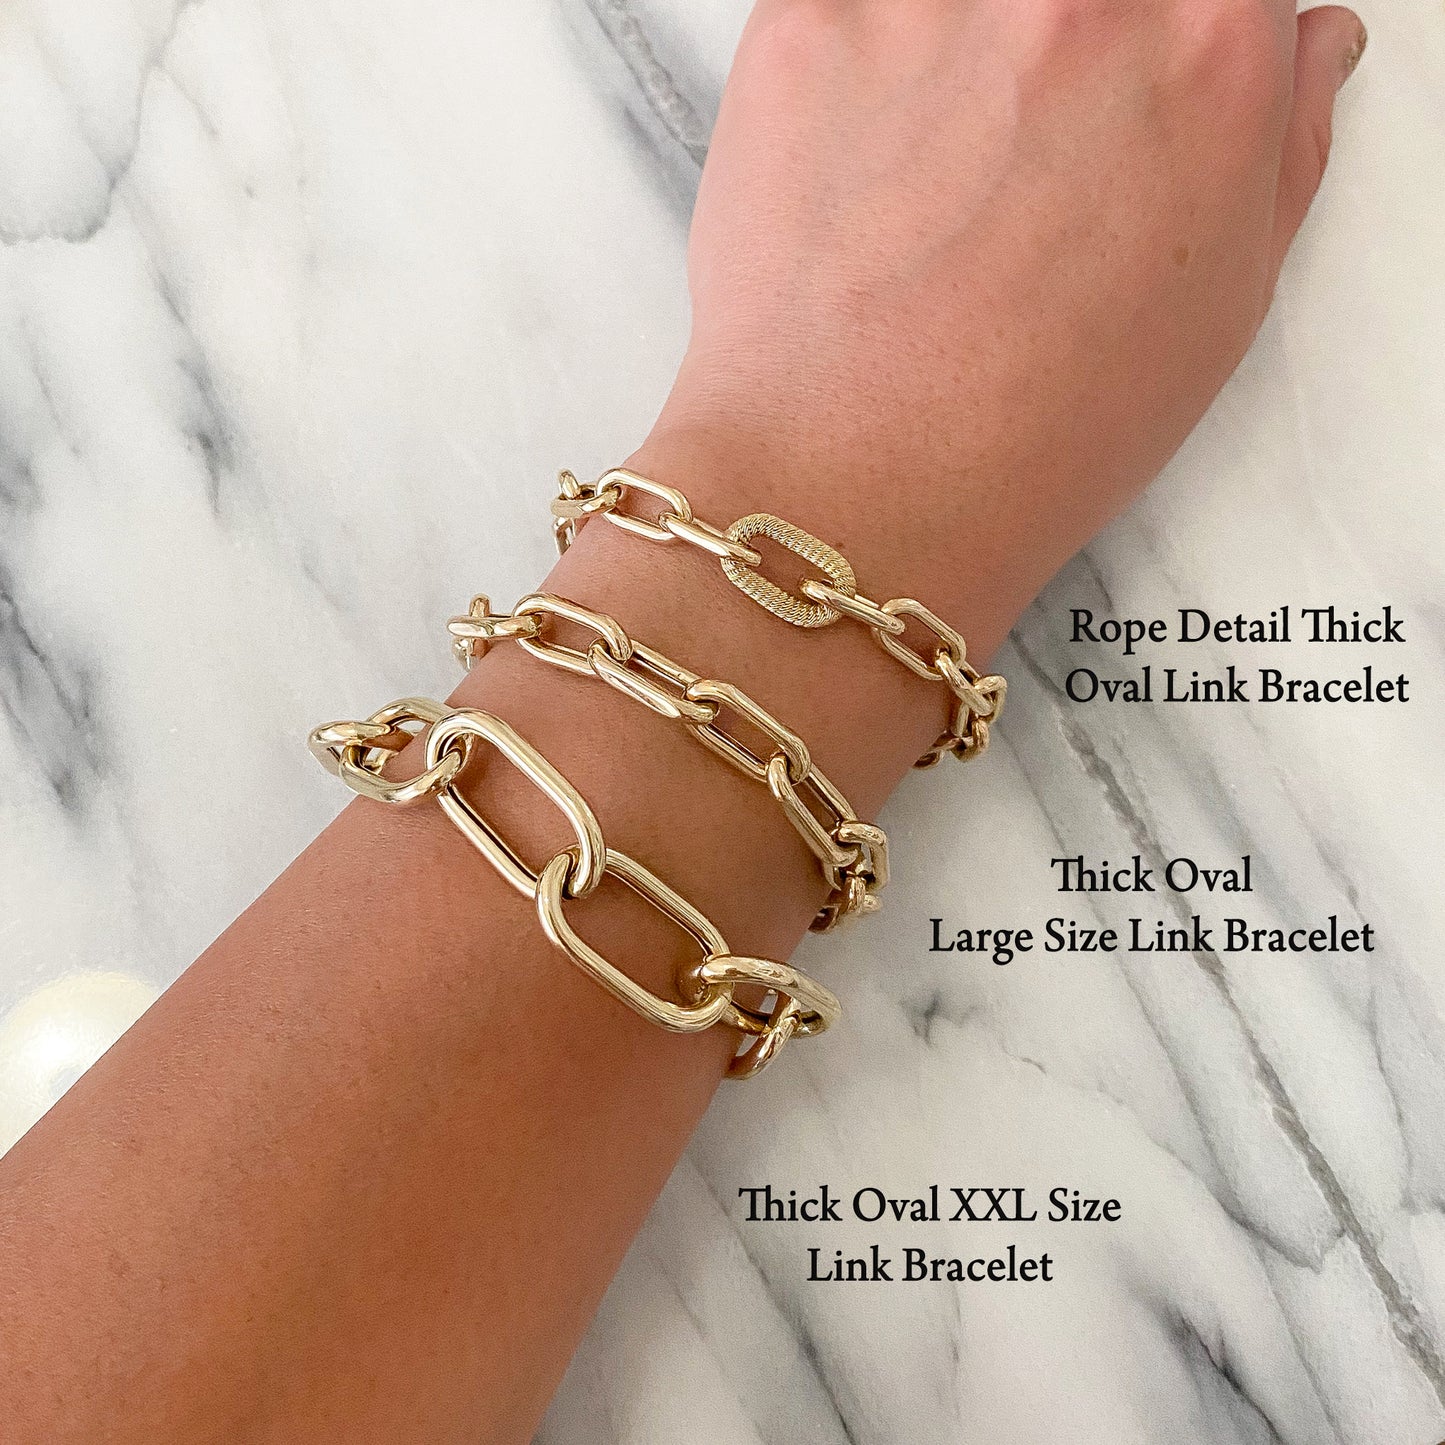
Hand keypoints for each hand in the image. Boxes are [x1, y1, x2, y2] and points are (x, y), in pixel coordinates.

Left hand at [644, 0, 1364, 634]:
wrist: (860, 491)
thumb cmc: (1036, 434)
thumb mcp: (1219, 309)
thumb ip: (1276, 141)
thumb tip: (1299, 40)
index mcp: (1210, 45)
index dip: (1151, 51)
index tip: (1108, 108)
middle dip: (1047, 64)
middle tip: (1003, 169)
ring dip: (946, 68)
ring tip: (921, 194)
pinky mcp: (809, 24)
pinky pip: (841, 12)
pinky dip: (847, 82)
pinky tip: (850, 192)